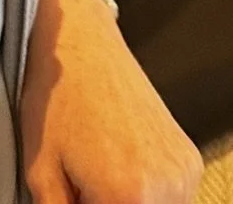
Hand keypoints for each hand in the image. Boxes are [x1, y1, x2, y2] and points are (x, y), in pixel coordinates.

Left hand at [21, 0, 202, 203]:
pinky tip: (119, 168)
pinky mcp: (191, 160)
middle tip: (81, 188)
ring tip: (97, 176)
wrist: (81, 44)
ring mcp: (185, 173)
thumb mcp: (41, 172)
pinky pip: (170, 199)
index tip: (74, 195)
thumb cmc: (57, 99)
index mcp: (130, 196)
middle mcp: (168, 188)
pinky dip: (146, 196)